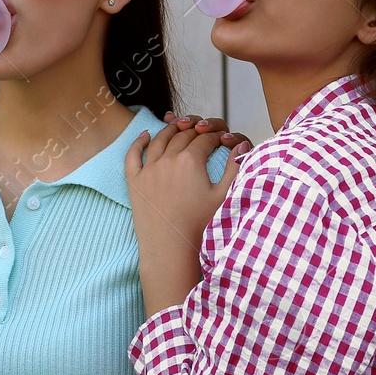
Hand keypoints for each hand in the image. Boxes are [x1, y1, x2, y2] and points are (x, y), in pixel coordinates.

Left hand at [123, 112, 249, 289]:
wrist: (171, 249)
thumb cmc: (201, 225)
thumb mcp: (224, 196)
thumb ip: (235, 167)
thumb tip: (242, 143)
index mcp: (190, 161)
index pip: (206, 139)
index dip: (217, 137)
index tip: (223, 139)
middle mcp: (167, 160)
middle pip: (183, 135)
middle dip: (197, 130)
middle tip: (204, 132)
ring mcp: (148, 169)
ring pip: (159, 139)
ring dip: (170, 129)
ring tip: (179, 125)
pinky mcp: (134, 181)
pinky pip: (133, 154)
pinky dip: (138, 142)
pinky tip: (145, 134)